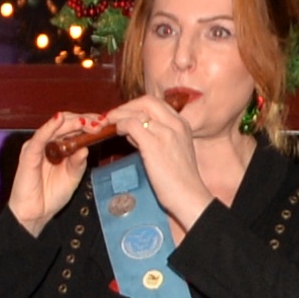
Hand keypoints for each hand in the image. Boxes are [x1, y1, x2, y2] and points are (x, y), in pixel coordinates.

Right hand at [7, 113, 96, 231]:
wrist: (35, 214)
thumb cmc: (50, 195)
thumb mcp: (73, 177)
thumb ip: (79, 162)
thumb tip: (86, 147)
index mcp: (58, 147)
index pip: (74, 127)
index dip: (89, 122)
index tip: (105, 123)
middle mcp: (48, 143)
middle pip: (66, 123)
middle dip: (85, 120)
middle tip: (100, 123)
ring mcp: (37, 146)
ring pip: (56, 127)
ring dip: (72, 122)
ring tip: (88, 122)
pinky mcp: (29, 153)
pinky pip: (40, 137)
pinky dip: (49, 127)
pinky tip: (59, 119)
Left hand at [103, 93, 213, 231]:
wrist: (188, 196)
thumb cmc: (179, 180)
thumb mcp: (172, 151)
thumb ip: (156, 137)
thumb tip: (134, 130)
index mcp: (182, 125)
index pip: (157, 104)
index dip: (137, 106)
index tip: (126, 114)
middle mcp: (176, 124)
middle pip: (147, 101)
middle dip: (127, 106)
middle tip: (114, 116)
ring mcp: (166, 133)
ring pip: (137, 112)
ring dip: (120, 115)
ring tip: (110, 124)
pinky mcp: (154, 144)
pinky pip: (132, 124)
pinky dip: (121, 125)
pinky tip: (117, 132)